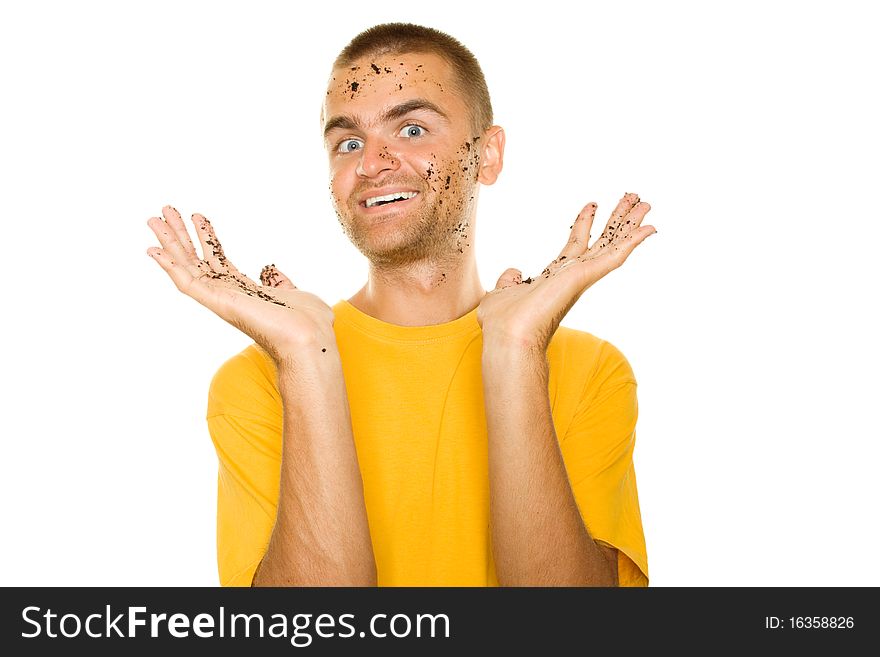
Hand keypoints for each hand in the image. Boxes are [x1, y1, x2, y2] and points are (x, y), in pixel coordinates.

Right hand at [146, 205, 334, 360]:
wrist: (310, 338)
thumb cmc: (307, 324)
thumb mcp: (293, 292)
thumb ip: (280, 281)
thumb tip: (272, 271)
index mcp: (243, 292)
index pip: (217, 261)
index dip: (205, 238)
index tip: (197, 216)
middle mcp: (228, 295)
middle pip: (196, 260)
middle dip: (180, 235)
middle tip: (166, 211)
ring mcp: (220, 299)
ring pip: (186, 267)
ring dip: (169, 242)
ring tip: (155, 218)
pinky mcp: (217, 303)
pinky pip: (187, 283)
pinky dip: (169, 266)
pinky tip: (154, 249)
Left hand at [477, 193, 655, 351]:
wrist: (507, 335)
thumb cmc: (502, 322)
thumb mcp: (502, 292)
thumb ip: (509, 280)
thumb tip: (512, 273)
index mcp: (555, 277)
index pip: (575, 245)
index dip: (584, 223)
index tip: (592, 204)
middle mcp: (573, 276)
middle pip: (601, 242)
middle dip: (616, 220)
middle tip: (632, 198)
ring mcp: (581, 277)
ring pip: (612, 246)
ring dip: (629, 225)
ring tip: (644, 202)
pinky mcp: (585, 277)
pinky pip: (614, 257)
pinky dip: (632, 242)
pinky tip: (649, 228)